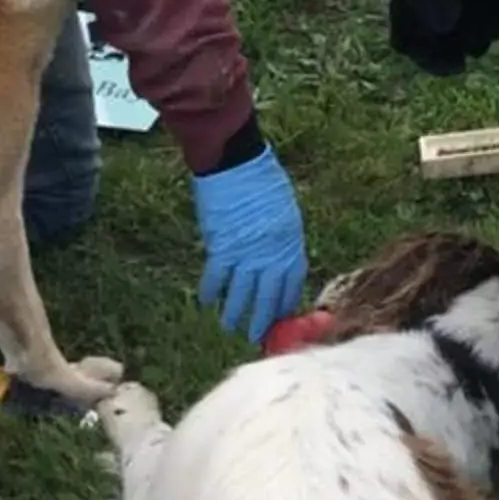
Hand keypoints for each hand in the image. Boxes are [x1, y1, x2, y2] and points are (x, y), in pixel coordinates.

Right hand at [191, 144, 306, 340]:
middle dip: (263, 319)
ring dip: (235, 313)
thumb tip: (279, 261)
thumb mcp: (286, 210)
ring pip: (241, 294)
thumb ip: (283, 239)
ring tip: (230, 327)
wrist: (237, 163)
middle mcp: (270, 254)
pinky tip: (208, 301)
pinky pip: (216, 278)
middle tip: (257, 336)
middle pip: (268, 296)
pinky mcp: (221, 248)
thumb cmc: (265, 180)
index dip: (285, 303)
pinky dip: (211, 291)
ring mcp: (246, 253)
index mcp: (290, 242)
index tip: (282, 317)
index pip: (291, 284)